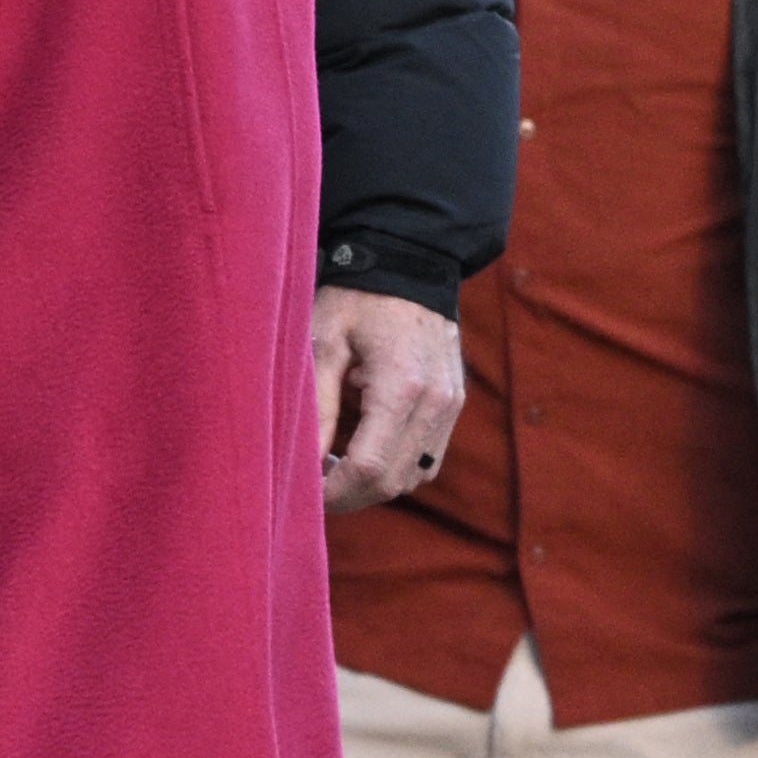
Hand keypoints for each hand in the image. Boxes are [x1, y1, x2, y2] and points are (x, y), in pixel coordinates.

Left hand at [314, 286, 465, 510]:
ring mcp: (451, 405)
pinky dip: (397, 465)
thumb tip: (302, 468)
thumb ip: (315, 409)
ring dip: (375, 483)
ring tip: (338, 462)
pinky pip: (428, 458)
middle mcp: (436, 402)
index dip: (334, 492)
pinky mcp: (454, 403)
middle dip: (351, 495)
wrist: (409, 263)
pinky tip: (367, 445)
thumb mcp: (324, 344)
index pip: (369, 467)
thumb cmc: (357, 299)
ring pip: (414, 477)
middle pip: (393, 482)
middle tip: (315, 484)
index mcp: (401, 386)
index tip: (304, 491)